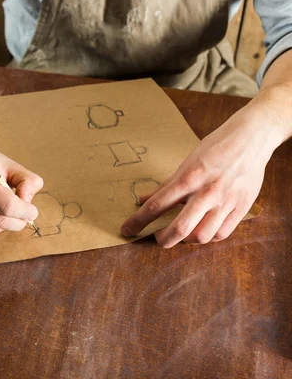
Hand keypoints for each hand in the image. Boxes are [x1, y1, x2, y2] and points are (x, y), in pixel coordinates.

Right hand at [0, 141, 42, 233]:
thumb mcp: (10, 164)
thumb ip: (27, 181)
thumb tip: (27, 203)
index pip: (7, 205)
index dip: (24, 212)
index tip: (32, 211)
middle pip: (0, 220)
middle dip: (18, 222)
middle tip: (26, 216)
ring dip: (7, 225)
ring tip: (12, 212)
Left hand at [121, 102, 281, 247]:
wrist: (251, 138)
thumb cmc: (215, 148)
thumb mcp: (187, 163)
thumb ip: (167, 185)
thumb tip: (143, 200)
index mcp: (189, 178)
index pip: (157, 205)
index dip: (138, 221)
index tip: (126, 230)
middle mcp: (207, 192)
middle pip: (180, 228)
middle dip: (162, 239)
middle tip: (157, 237)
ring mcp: (226, 202)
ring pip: (202, 236)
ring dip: (187, 240)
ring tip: (182, 233)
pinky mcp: (242, 208)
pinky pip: (221, 234)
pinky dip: (208, 236)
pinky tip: (202, 229)